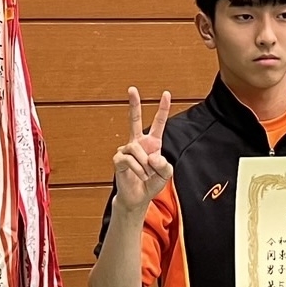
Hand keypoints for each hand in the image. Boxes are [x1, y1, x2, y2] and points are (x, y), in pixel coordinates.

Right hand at [113, 87, 172, 212]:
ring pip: (136, 149)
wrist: (138, 197)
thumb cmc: (151, 183)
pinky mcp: (118, 159)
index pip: (158, 123)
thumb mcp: (166, 174)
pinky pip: (130, 160)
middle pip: (135, 119)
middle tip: (132, 89)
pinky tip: (141, 175)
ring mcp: (127, 150)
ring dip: (145, 164)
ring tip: (147, 174)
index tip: (166, 94)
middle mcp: (138, 143)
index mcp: (152, 143)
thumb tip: (152, 156)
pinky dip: (138, 169)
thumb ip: (165, 164)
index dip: (163, 109)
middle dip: (134, 104)